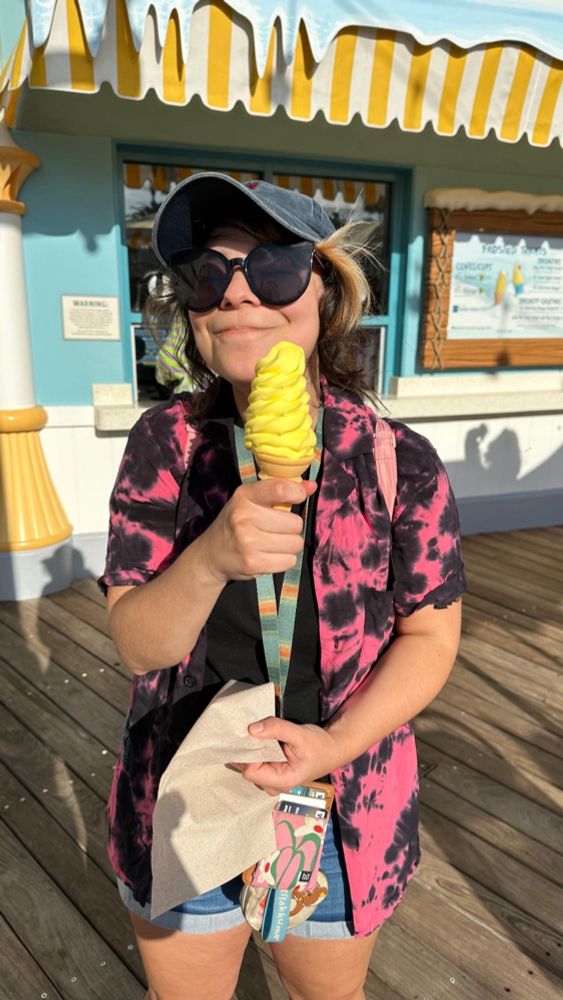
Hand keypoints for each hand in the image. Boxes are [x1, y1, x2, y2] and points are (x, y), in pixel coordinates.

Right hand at [200, 479, 316, 583]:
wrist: (211, 555)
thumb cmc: (236, 523)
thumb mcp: (252, 500)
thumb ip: (281, 490)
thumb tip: (312, 486)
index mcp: (244, 496)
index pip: (280, 489)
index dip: (298, 493)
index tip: (299, 497)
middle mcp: (244, 517)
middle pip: (295, 523)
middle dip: (291, 528)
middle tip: (276, 530)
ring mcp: (248, 542)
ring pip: (295, 543)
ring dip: (289, 545)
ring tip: (272, 544)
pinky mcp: (253, 564)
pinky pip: (289, 561)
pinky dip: (284, 560)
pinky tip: (269, 556)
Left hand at [234, 717, 343, 795]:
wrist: (333, 749)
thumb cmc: (320, 745)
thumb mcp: (300, 734)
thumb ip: (277, 729)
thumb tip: (252, 729)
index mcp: (283, 781)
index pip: (251, 771)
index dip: (247, 754)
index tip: (247, 736)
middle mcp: (275, 785)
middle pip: (248, 770)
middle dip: (247, 752)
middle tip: (248, 732)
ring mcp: (274, 781)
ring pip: (251, 767)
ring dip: (251, 751)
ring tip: (256, 735)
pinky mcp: (273, 773)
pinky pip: (257, 764)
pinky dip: (257, 751)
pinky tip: (261, 740)